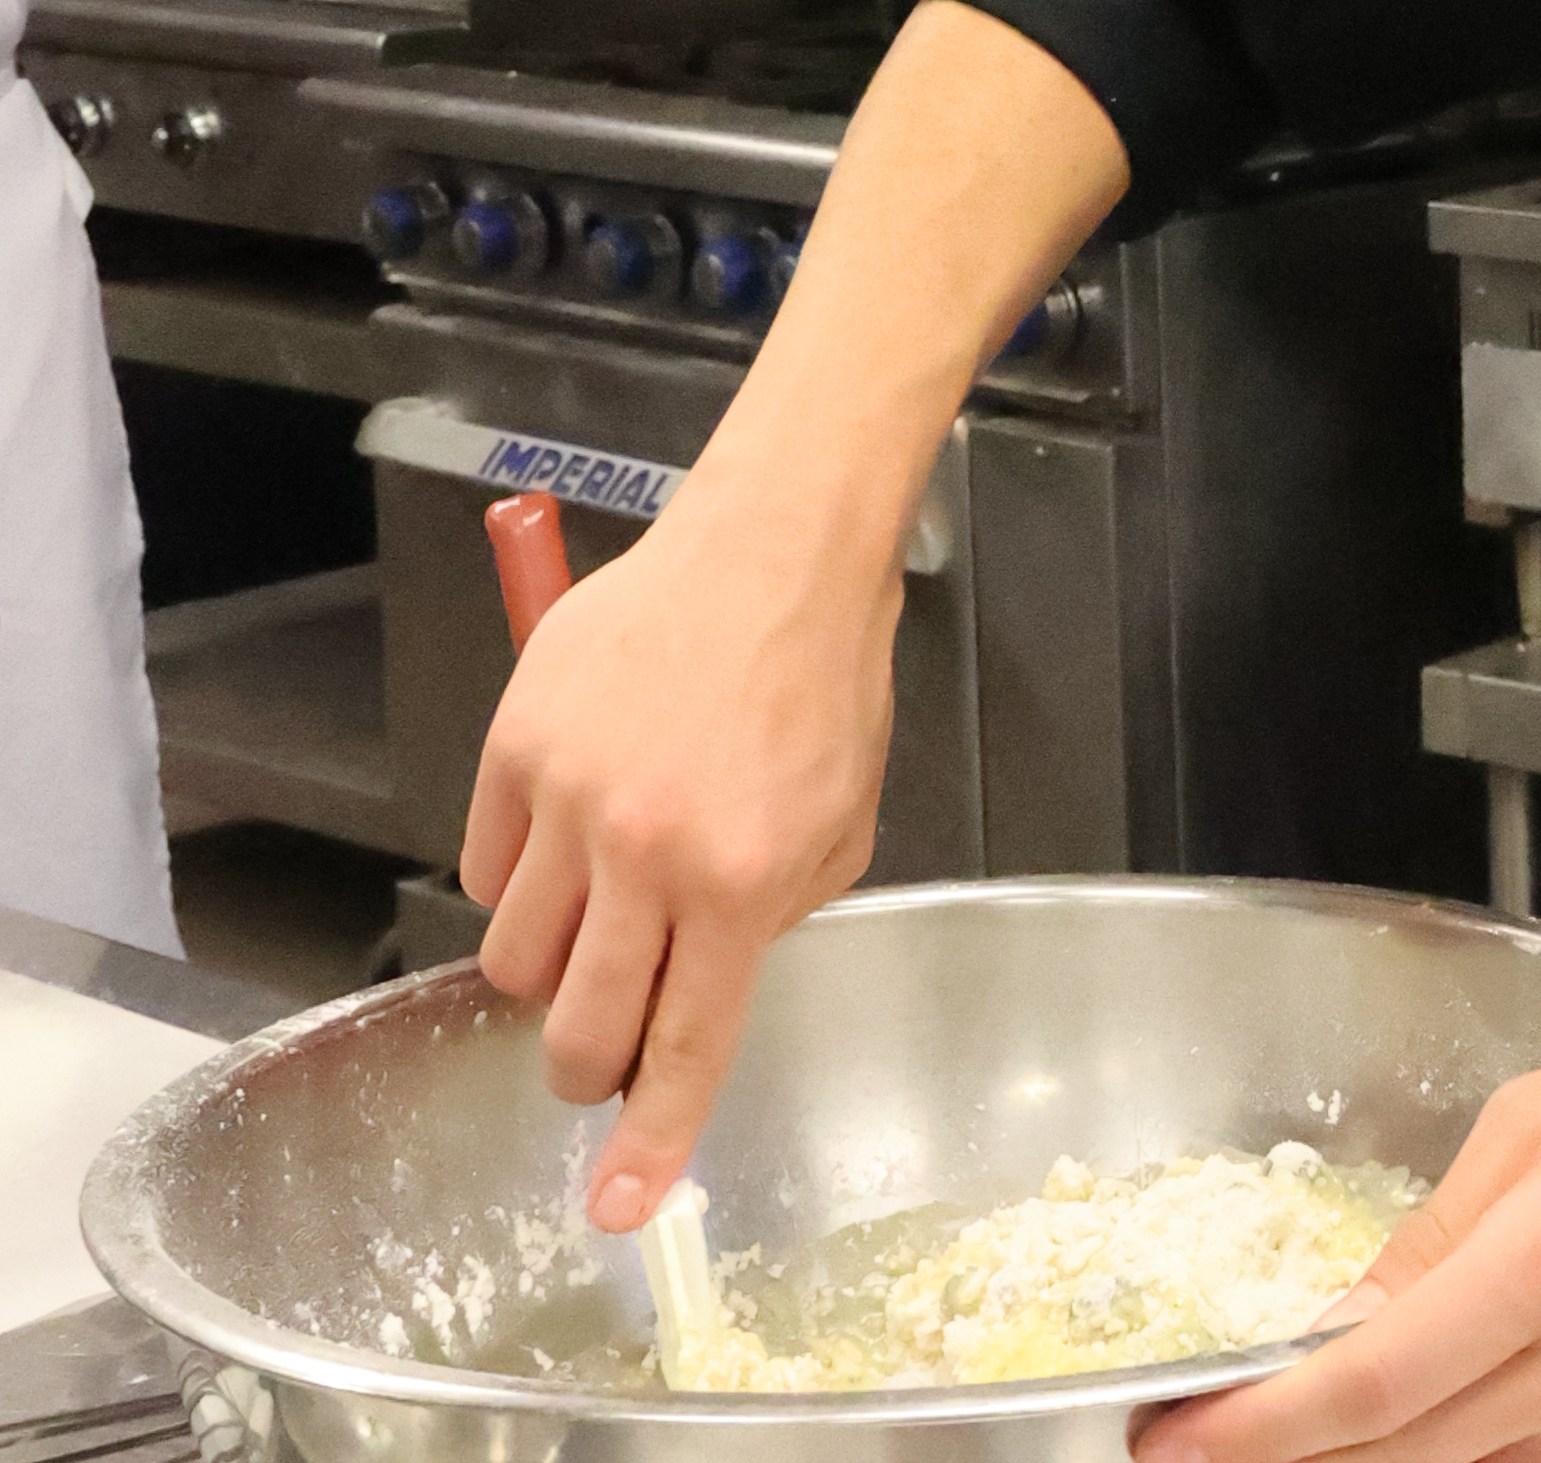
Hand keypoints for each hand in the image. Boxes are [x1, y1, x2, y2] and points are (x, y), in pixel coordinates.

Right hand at [460, 484, 899, 1227]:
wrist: (774, 548)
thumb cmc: (820, 674)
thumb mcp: (841, 819)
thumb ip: (773, 916)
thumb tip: (703, 987)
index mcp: (744, 876)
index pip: (686, 1044)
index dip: (649, 1141)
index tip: (617, 1206)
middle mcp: (649, 849)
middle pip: (574, 1026)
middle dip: (583, 1064)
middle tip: (601, 1044)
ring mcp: (572, 796)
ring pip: (513, 960)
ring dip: (550, 969)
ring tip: (599, 911)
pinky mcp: (516, 745)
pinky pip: (485, 866)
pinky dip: (520, 877)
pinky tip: (570, 833)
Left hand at [1130, 1030, 1540, 1462]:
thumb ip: (1445, 1223)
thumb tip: (1346, 1319)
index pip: (1371, 1380)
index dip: (1256, 1428)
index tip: (1173, 1436)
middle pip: (1399, 1458)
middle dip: (1286, 1461)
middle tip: (1197, 1445)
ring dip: (1378, 1461)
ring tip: (1318, 1424)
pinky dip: (1472, 1460)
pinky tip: (1446, 1420)